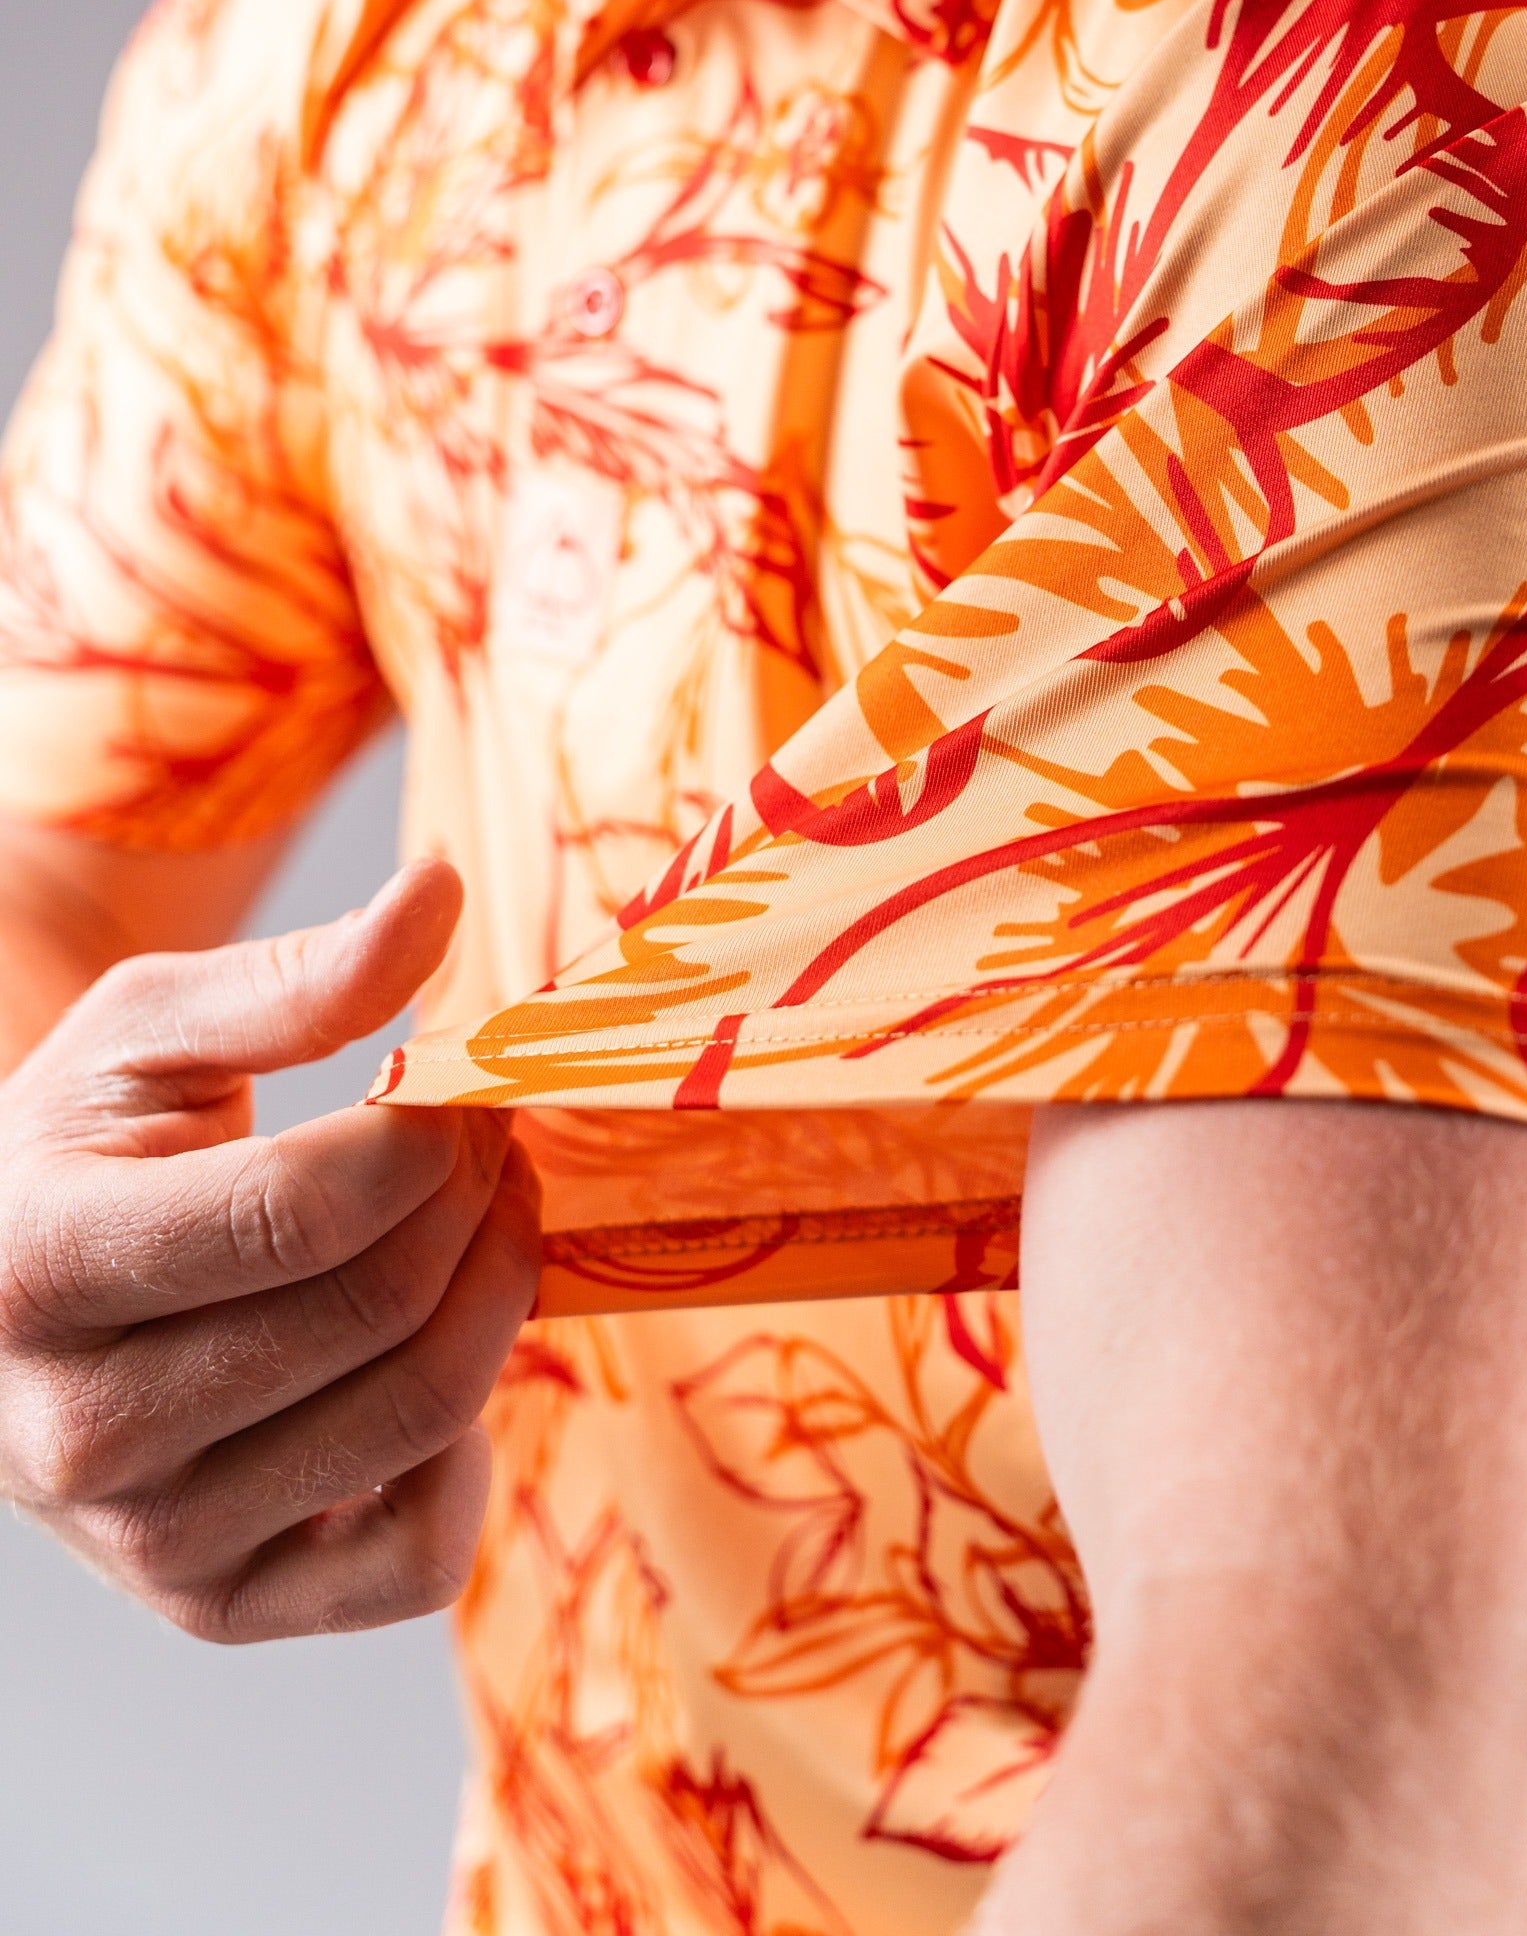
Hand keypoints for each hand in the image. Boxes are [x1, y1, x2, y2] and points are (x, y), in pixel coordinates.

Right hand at [0, 860, 538, 1641]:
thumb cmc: (87, 1144)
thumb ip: (300, 975)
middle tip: (495, 1134)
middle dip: (477, 1197)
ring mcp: (148, 1543)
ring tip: (488, 1214)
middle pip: (376, 1310)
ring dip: (501, 1293)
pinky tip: (434, 1358)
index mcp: (43, 1265)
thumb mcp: (151, 1031)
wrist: (4, 1293)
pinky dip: (469, 1458)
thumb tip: (440, 894)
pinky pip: (415, 1564)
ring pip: (417, 1419)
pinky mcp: (221, 1607)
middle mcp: (77, 1433)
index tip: (464, 1083)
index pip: (299, 1211)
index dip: (428, 1133)